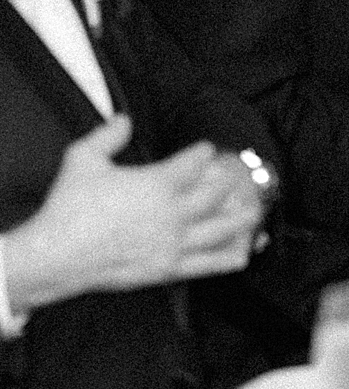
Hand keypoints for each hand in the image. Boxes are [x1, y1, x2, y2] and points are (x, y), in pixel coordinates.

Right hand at [4, 117, 263, 314]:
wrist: (55, 256)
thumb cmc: (68, 206)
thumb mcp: (83, 158)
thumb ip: (108, 135)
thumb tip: (124, 119)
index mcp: (156, 183)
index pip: (193, 163)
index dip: (204, 153)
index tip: (209, 150)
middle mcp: (171, 213)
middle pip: (214, 195)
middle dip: (228, 183)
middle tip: (236, 177)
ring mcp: (172, 244)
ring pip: (219, 230)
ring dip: (240, 220)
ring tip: (254, 212)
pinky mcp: (166, 269)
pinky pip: (205, 264)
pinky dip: (226, 260)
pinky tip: (241, 256)